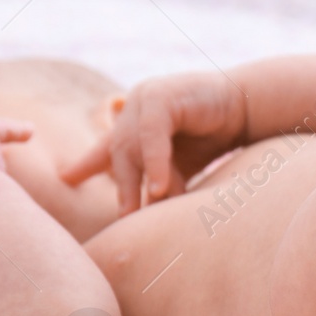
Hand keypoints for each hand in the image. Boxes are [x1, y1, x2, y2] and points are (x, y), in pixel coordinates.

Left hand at [61, 72, 245, 213]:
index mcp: (135, 122)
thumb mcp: (182, 163)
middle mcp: (132, 108)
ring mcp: (142, 98)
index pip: (106, 147)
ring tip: (139, 213)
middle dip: (123, 188)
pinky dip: (155, 162)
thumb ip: (163, 181)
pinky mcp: (159, 97)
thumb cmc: (219, 134)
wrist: (249, 107)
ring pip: (131, 147)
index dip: (85, 165)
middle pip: (118, 154)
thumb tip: (146, 215)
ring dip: (137, 182)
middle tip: (126, 219)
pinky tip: (159, 186)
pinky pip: (151, 135)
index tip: (66, 179)